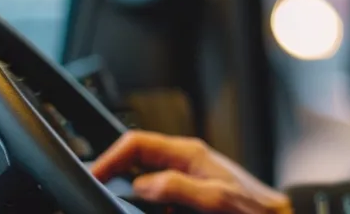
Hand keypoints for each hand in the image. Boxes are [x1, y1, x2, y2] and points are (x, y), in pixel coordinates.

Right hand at [89, 131, 290, 213]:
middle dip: (117, 176)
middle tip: (103, 192)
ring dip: (133, 193)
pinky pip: (159, 195)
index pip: (137, 143)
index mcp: (188, 153)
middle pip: (136, 159)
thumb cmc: (254, 207)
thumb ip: (177, 187)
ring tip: (127, 204)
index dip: (111, 157)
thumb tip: (142, 184)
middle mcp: (185, 161)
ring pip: (145, 179)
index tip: (94, 176)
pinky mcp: (190, 194)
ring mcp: (186, 177)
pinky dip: (150, 204)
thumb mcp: (214, 197)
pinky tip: (154, 211)